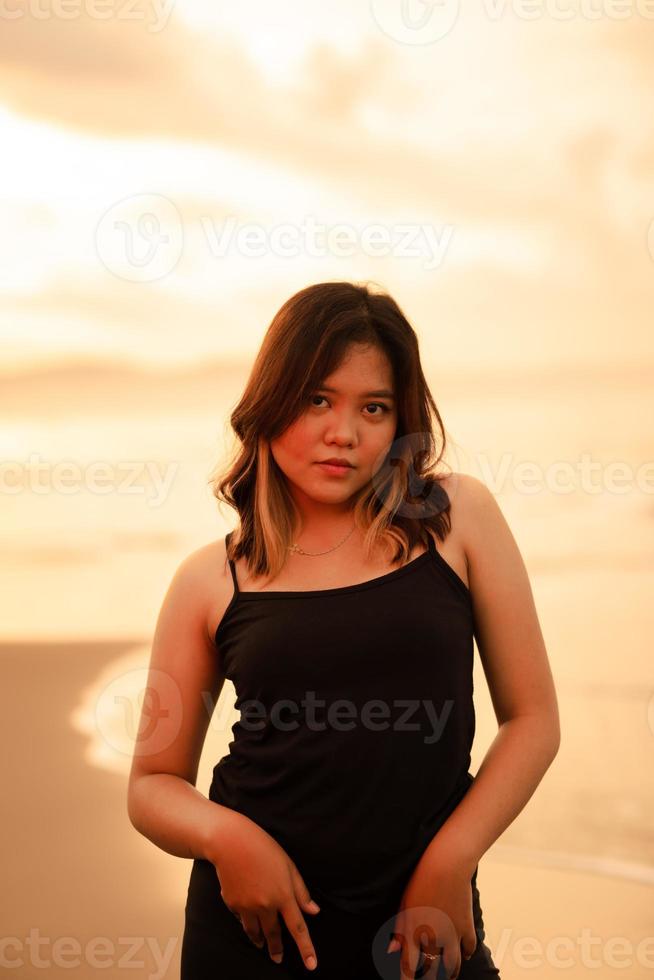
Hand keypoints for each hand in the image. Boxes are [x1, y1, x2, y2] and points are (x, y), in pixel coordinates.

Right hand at [206, 810, 320, 970]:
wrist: (231, 842)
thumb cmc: (263, 849)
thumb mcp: (288, 865)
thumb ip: (301, 891)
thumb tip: (313, 911)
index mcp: (283, 895)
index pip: (298, 928)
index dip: (306, 948)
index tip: (312, 966)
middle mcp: (265, 905)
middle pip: (274, 935)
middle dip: (276, 949)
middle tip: (278, 959)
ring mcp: (247, 906)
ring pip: (254, 932)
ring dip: (260, 940)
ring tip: (262, 944)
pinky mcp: (232, 903)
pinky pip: (240, 918)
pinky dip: (244, 920)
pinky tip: (245, 917)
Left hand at [387, 853, 477, 978]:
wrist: (446, 866)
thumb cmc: (420, 881)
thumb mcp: (404, 905)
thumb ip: (399, 931)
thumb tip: (391, 951)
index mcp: (414, 933)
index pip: (409, 967)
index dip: (407, 979)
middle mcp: (433, 939)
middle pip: (432, 969)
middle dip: (430, 975)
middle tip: (429, 975)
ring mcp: (452, 935)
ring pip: (453, 965)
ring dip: (451, 973)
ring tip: (449, 976)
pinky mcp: (466, 927)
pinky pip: (469, 949)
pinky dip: (466, 954)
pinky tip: (464, 956)